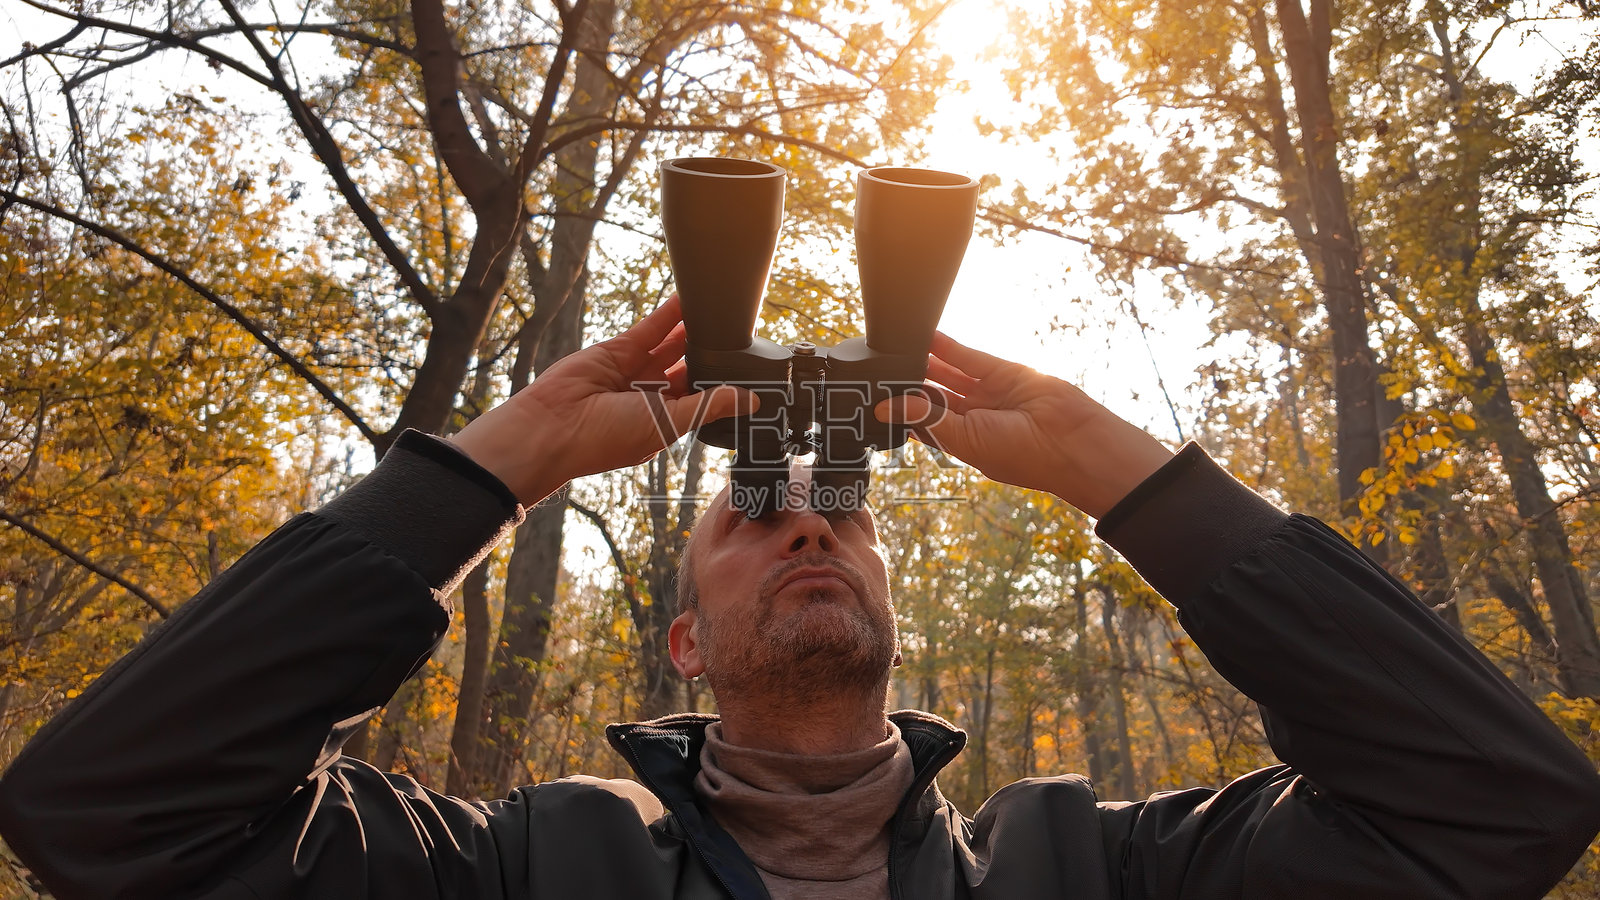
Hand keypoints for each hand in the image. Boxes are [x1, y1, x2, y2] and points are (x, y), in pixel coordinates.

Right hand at [450, 295, 752, 504]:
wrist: (552, 427)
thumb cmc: (607, 439)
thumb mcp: (668, 424)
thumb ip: (709, 406)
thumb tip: (751, 400)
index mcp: (664, 423)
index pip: (701, 400)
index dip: (723, 384)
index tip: (750, 369)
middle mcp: (651, 398)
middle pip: (688, 369)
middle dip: (711, 355)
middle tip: (740, 335)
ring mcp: (634, 372)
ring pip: (672, 346)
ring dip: (693, 330)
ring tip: (720, 312)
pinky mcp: (619, 350)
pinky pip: (650, 329)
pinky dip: (669, 314)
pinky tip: (689, 300)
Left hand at [875, 332, 1173, 518]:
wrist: (1073, 441)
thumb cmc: (1023, 455)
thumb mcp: (966, 440)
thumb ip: (927, 418)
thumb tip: (887, 407)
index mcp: (963, 442)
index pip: (924, 423)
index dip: (902, 410)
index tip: (875, 398)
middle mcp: (974, 418)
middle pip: (933, 396)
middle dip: (909, 384)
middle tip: (879, 368)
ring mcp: (989, 394)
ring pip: (948, 374)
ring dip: (923, 362)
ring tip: (895, 348)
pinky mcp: (1002, 372)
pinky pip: (968, 357)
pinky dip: (946, 346)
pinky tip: (923, 335)